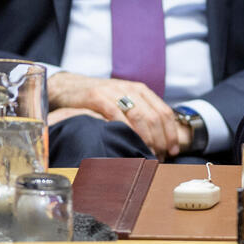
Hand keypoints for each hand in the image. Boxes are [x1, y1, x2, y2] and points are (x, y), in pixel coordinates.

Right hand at [47, 72, 181, 159]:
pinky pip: (116, 114)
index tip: (172, 150)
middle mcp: (130, 89)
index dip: (171, 133)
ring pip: (138, 115)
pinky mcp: (97, 96)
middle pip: (154, 116)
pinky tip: (128, 141)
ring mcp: (114, 91)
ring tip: (147, 153)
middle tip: (160, 156)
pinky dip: (125, 129)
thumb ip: (141, 114)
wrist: (70, 87)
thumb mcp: (124, 102)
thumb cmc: (101, 100)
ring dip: (145, 137)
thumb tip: (161, 138)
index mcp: (141, 90)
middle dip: (160, 139)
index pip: (164, 112)